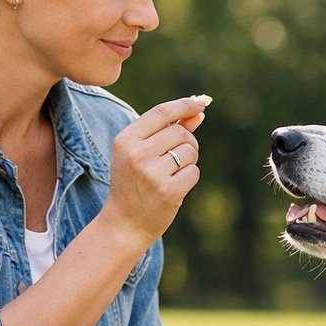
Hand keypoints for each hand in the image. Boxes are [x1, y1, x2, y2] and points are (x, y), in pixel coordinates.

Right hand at [101, 95, 209, 247]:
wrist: (124, 224)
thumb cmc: (133, 184)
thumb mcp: (141, 153)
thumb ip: (168, 130)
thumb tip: (198, 111)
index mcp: (126, 140)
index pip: (161, 112)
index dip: (185, 104)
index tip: (201, 102)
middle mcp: (137, 154)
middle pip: (180, 132)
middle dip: (188, 142)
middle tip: (178, 158)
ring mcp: (152, 173)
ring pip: (190, 151)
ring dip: (189, 161)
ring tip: (171, 174)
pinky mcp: (168, 191)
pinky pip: (194, 172)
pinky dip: (190, 177)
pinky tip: (175, 187)